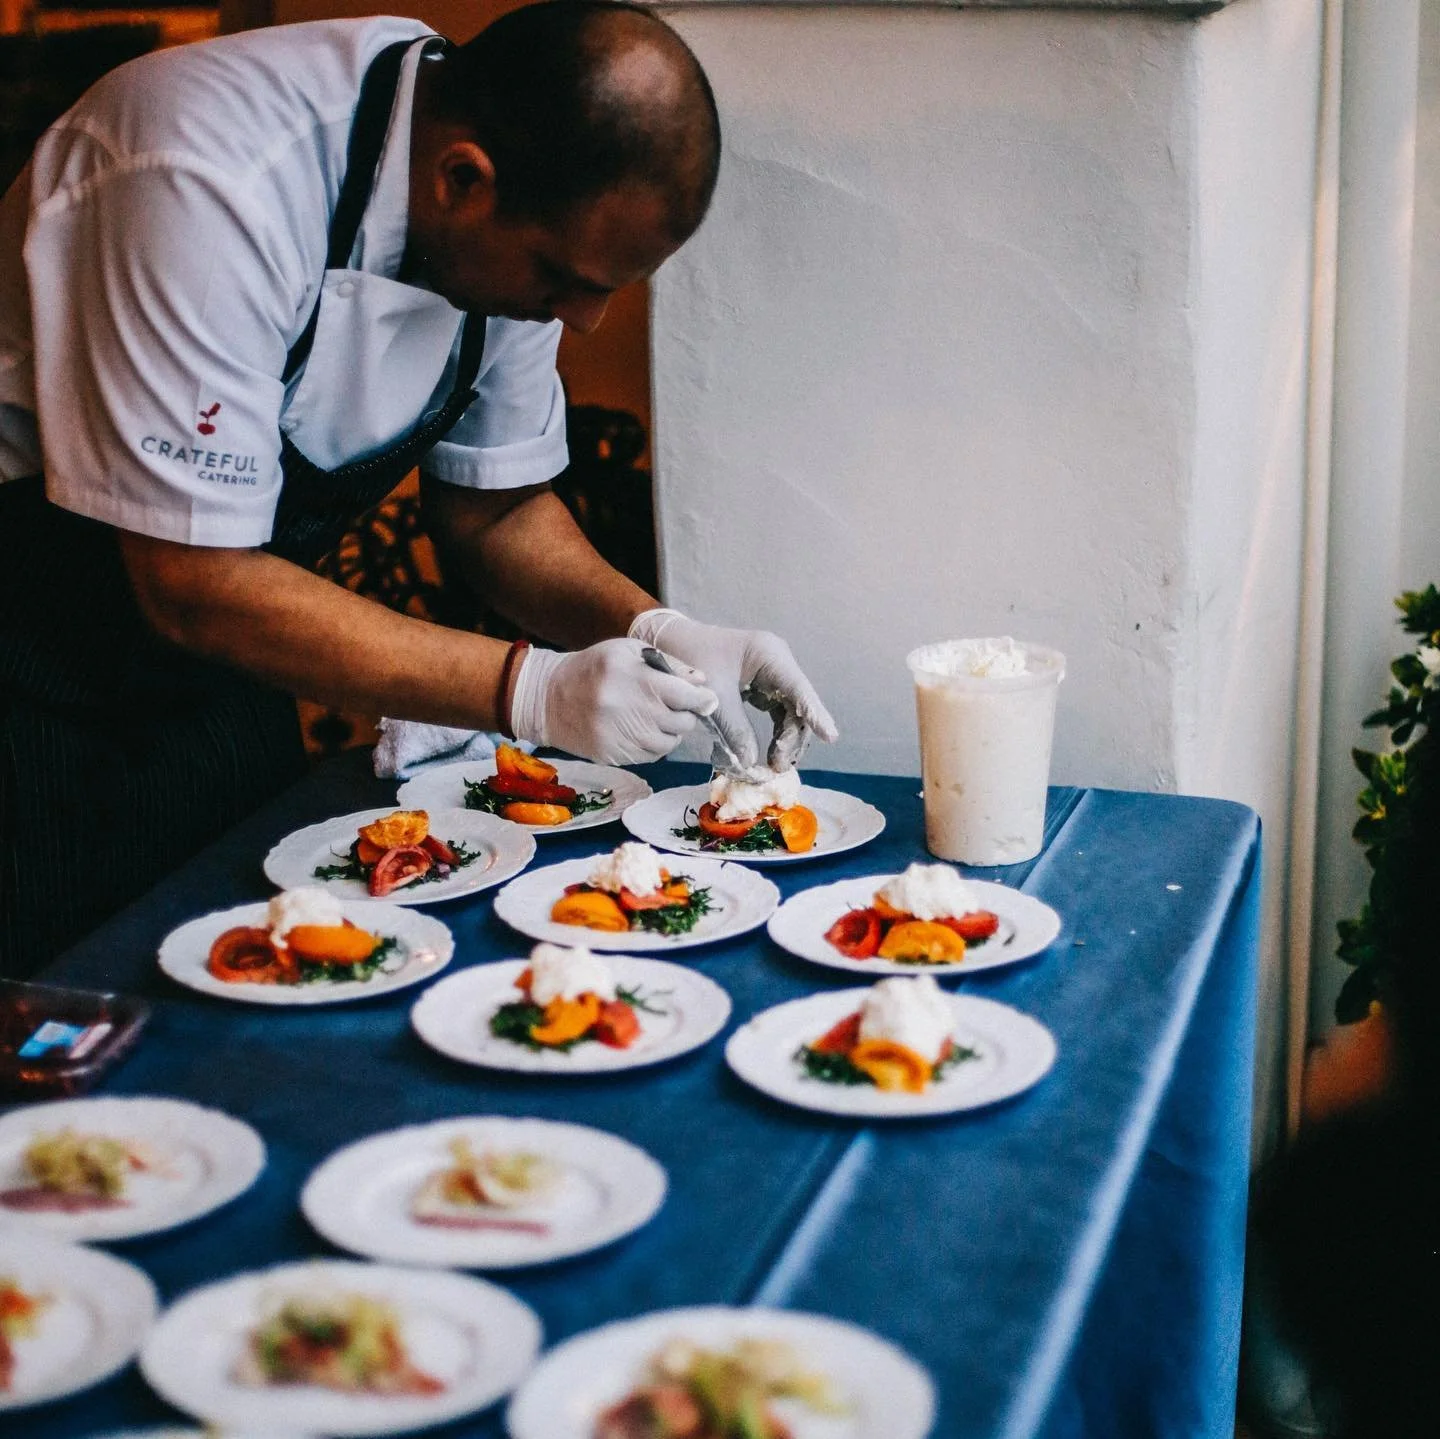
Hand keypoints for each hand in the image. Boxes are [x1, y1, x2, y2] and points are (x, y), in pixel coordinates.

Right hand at [509, 639, 717, 764]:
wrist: (548, 696)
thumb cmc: (594, 667)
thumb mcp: (628, 651)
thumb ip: (669, 664)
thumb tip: (702, 682)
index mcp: (636, 679)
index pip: (686, 697)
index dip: (702, 699)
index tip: (707, 699)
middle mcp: (631, 711)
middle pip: (682, 723)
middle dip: (685, 714)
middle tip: (675, 706)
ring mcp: (621, 737)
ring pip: (669, 743)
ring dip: (670, 732)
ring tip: (656, 718)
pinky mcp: (614, 755)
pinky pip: (651, 756)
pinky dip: (653, 745)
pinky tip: (642, 731)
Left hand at [628, 610, 837, 769]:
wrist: (670, 643)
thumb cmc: (690, 659)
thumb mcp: (713, 697)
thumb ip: (734, 729)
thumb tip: (750, 764)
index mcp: (768, 654)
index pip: (798, 688)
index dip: (814, 713)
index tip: (830, 735)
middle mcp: (776, 662)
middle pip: (796, 705)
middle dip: (792, 737)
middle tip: (778, 766)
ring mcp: (771, 673)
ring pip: (788, 712)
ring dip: (784, 739)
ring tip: (774, 765)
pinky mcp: (762, 685)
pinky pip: (776, 712)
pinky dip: (773, 734)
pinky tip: (767, 754)